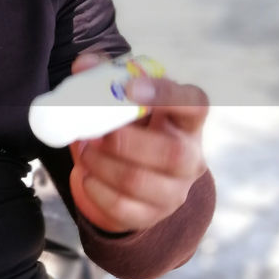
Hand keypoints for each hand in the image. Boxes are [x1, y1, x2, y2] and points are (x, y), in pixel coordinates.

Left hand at [68, 52, 208, 234]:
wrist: (129, 179)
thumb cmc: (130, 129)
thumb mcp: (121, 102)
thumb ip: (104, 76)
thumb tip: (84, 63)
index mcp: (186, 121)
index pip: (195, 104)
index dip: (166, 95)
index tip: (129, 88)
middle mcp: (190, 158)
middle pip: (172, 152)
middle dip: (125, 141)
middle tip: (95, 134)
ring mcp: (174, 191)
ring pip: (139, 181)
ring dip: (102, 164)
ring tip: (86, 151)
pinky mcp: (151, 215)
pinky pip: (121, 207)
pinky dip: (95, 189)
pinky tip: (87, 176)